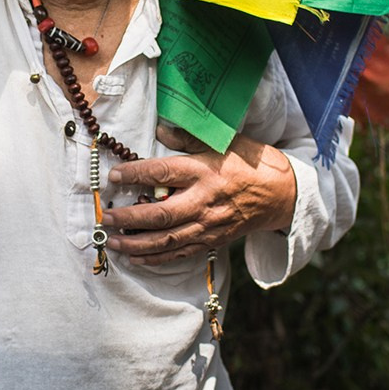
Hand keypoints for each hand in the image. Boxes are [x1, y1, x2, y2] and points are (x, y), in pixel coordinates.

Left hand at [101, 125, 296, 265]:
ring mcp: (208, 225)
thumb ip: (189, 138)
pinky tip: (136, 258)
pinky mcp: (212, 241)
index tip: (114, 176)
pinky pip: (180, 253)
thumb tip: (160, 131)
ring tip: (112, 241)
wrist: (282, 195)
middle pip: (160, 214)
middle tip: (106, 217)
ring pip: (167, 240)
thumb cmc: (251, 164)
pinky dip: (156, 258)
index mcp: (205, 172)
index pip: (163, 172)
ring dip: (136, 243)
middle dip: (129, 218)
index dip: (135, 174)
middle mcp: (204, 201)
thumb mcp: (224, 141)